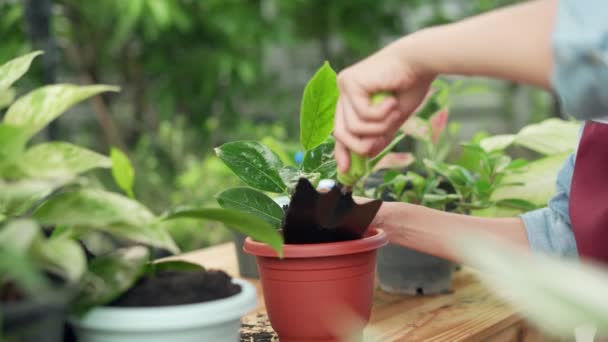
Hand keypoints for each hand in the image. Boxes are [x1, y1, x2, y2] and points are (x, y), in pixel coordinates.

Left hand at [333, 37, 435, 172]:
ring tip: (394, 112)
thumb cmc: (410, 85)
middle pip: (341, 132)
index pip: (340, 129)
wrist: (420, 61)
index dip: (341, 151)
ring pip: (353, 127)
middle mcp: (344, 91)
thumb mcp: (393, 118)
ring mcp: (345, 86)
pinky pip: (362, 115)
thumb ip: (379, 135)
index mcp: (352, 98)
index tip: (345, 170)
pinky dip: (381, 114)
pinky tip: (392, 101)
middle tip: (379, 142)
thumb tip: (366, 155)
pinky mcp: (350, 82)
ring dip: (378, 127)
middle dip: (360, 144)